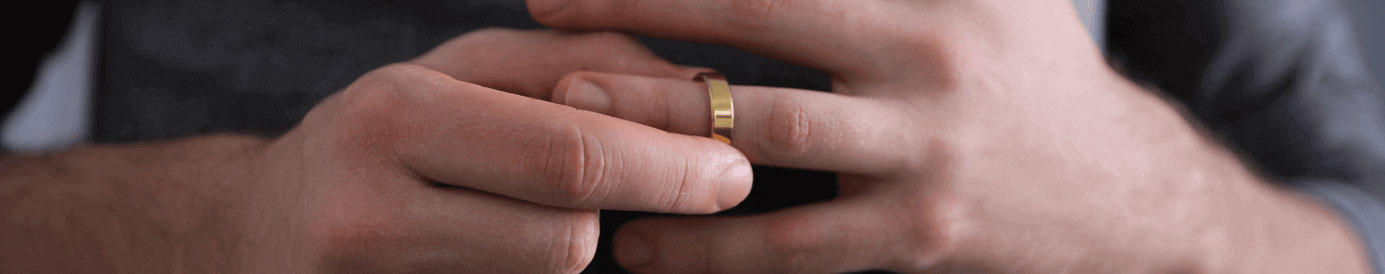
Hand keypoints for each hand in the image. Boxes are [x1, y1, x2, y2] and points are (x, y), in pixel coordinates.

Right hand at [239, 29, 751, 272]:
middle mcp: (368, 212)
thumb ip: (578, 65)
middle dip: (638, 208)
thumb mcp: (465, 69)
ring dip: (569, 246)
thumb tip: (696, 92)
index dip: (670, 166)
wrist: (258, 235)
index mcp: (395, 117)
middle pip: (566, 238)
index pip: (569, 154)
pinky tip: (504, 245)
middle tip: (708, 188)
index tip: (735, 168)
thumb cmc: (388, 136)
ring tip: (529, 211)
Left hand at [529, 1, 1371, 272]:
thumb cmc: (1028, 73)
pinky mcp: (915, 243)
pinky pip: (796, 251)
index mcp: (919, 9)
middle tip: (548, 54)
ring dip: (663, 157)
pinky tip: (649, 248)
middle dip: (644, 60)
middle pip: (753, 63)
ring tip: (578, 155)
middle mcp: (919, 81)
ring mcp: (918, 168)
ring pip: (764, 161)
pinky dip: (717, 250)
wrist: (1123, 194)